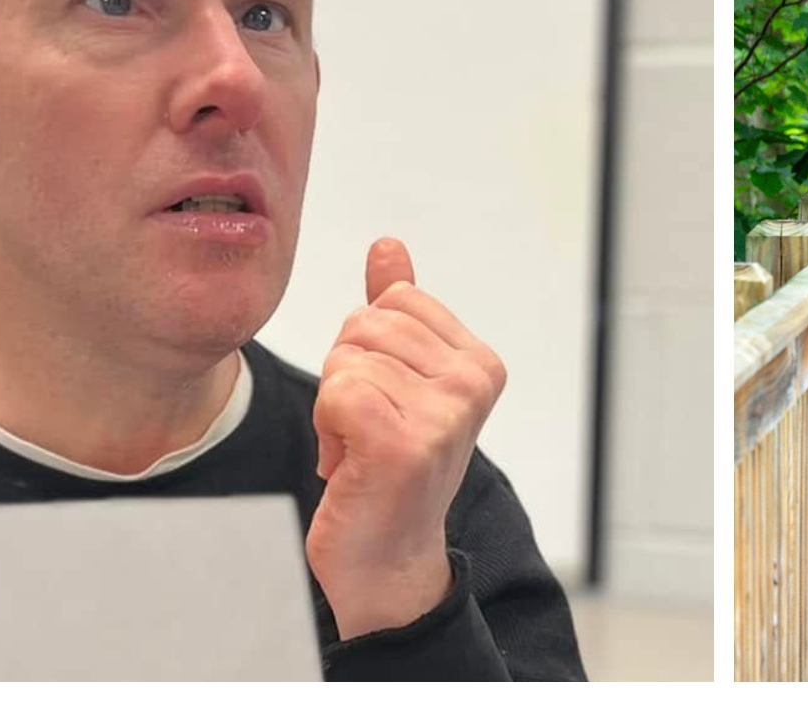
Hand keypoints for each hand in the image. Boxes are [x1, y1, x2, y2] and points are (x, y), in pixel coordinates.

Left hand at [307, 238, 507, 637]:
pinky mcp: (404, 444)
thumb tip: (388, 246)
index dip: (369, 348)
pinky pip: (337, 392)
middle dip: (347, 375)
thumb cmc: (390, 470)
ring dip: (334, 408)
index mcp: (479, 363)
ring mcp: (444, 414)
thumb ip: (398, 312)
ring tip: (361, 449)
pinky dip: (327, 430)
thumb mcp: (401, 381)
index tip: (387, 401)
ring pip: (346, 359)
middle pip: (365, 325)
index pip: (395, 302)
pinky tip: (350, 464)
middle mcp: (473, 384)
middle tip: (368, 431)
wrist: (388, 560)